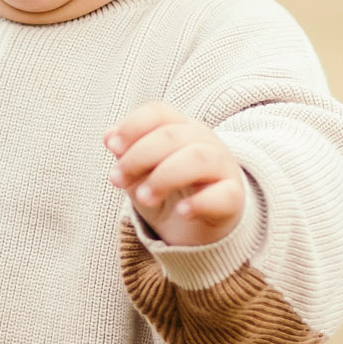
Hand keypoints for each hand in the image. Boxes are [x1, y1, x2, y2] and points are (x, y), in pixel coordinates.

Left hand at [105, 102, 245, 247]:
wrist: (197, 231)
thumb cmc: (168, 194)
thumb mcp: (141, 174)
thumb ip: (127, 154)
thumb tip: (109, 136)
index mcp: (180, 129)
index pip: (158, 112)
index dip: (132, 126)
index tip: (112, 148)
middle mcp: (204, 142)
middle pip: (172, 135)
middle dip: (139, 157)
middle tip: (117, 180)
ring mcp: (222, 168)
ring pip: (198, 158)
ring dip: (164, 176)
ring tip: (143, 198)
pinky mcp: (233, 199)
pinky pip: (224, 194)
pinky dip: (201, 202)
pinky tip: (182, 211)